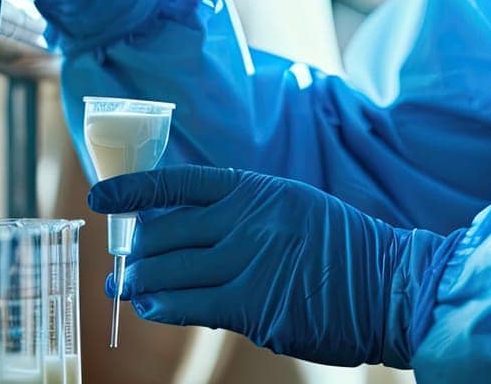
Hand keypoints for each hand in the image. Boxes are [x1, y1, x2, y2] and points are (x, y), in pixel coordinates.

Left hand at [89, 166, 462, 367]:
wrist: (390, 287)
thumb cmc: (340, 251)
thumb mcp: (291, 207)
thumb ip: (240, 213)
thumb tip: (180, 231)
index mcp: (256, 189)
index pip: (179, 183)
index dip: (133, 190)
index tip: (100, 198)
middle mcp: (249, 220)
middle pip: (167, 232)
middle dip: (136, 252)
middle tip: (121, 268)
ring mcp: (251, 262)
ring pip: (172, 271)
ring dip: (141, 282)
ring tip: (128, 290)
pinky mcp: (255, 305)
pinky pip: (190, 305)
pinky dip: (163, 306)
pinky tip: (152, 307)